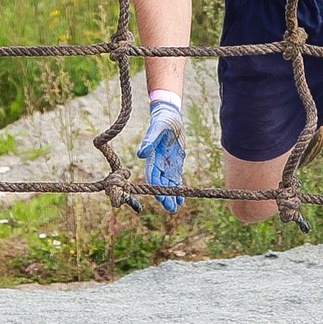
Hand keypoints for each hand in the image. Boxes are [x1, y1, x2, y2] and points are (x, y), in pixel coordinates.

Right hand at [131, 97, 184, 214]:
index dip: (156, 188)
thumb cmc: (162, 120)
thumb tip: (140, 154)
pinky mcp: (175, 162)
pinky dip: (178, 188)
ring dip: (172, 195)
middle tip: (170, 208)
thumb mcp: (157, 128)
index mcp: (152, 156)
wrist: (169, 114)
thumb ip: (149, 140)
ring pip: (168, 183)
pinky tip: (182, 199)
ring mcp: (167, 163)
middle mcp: (158, 162)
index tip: (162, 198)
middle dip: (165, 196)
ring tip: (175, 208)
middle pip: (160, 183)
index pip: (152, 176)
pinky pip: (176, 178)